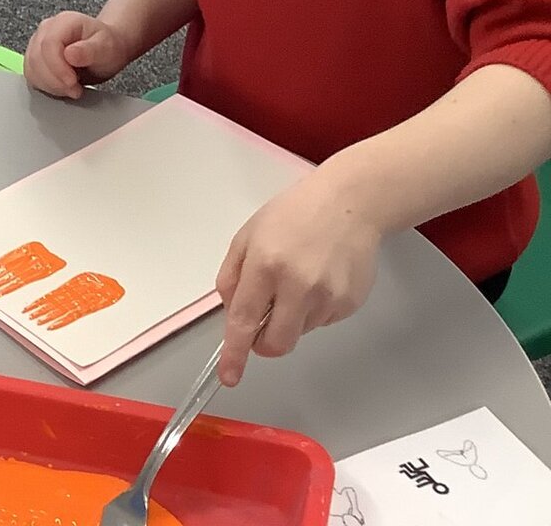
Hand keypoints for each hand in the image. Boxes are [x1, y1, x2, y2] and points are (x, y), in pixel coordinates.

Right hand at [24, 12, 129, 98]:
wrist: (105, 50)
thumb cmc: (107, 46)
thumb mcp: (106, 47)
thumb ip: (89, 50)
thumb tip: (70, 54)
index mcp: (64, 22)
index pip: (48, 44)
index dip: (57, 67)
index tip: (72, 81)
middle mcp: (47, 30)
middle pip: (36, 58)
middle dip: (54, 80)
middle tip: (74, 89)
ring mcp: (38, 43)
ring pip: (31, 68)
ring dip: (50, 84)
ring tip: (72, 88)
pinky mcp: (35, 58)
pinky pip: (32, 75)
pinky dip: (46, 86)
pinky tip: (62, 87)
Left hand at [215, 171, 384, 386]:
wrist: (351, 203)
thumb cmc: (295, 214)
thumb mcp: (247, 236)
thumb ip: (232, 277)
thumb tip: (231, 313)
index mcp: (266, 265)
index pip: (244, 321)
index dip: (235, 353)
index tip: (230, 376)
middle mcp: (298, 285)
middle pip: (276, 343)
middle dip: (264, 343)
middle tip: (263, 321)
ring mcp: (327, 296)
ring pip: (299, 333)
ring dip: (291, 319)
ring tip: (298, 280)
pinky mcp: (349, 303)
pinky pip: (322, 322)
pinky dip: (314, 310)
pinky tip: (319, 279)